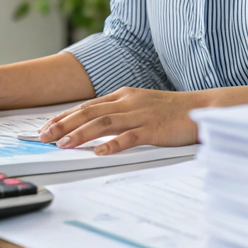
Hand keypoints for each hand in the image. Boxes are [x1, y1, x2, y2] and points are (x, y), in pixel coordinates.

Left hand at [37, 86, 206, 155]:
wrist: (203, 108)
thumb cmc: (172, 111)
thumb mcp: (141, 106)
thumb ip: (120, 113)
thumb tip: (95, 126)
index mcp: (124, 96)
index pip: (87, 106)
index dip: (65, 115)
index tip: (46, 126)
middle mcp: (128, 102)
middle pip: (90, 112)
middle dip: (64, 123)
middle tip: (44, 136)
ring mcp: (141, 114)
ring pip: (104, 122)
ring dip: (81, 133)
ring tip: (63, 143)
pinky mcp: (154, 128)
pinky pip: (130, 136)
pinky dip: (113, 144)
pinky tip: (100, 152)